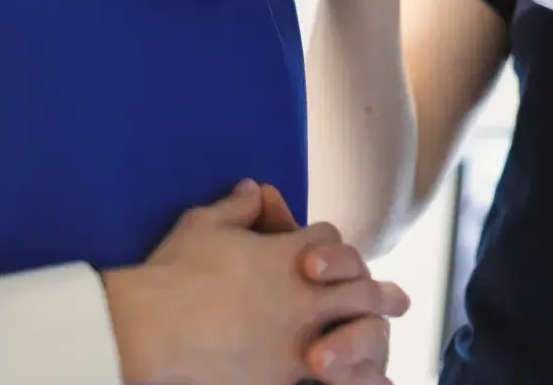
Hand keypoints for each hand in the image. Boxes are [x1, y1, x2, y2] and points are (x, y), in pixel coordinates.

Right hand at [101, 179, 407, 384]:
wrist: (154, 332)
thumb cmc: (173, 275)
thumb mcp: (204, 225)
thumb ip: (235, 206)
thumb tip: (252, 187)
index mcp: (288, 254)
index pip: (329, 239)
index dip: (331, 247)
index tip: (329, 257)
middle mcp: (305, 294)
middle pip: (360, 285)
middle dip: (377, 291)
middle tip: (398, 300)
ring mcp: (299, 337)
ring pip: (357, 331)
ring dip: (373, 334)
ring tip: (388, 344)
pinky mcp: (286, 374)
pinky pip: (336, 377)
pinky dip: (356, 377)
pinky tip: (372, 383)